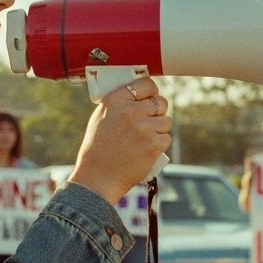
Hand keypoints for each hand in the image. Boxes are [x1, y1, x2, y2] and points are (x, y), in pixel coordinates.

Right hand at [68, 79, 170, 204]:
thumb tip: (140, 96)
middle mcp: (130, 111)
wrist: (97, 178)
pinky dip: (159, 145)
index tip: (151, 97)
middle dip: (157, 112)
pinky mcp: (153, 145)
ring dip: (159, 129)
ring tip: (144, 140)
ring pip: (166, 121)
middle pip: (160, 102)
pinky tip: (146, 150)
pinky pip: (166, 138)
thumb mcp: (100, 118)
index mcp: (115, 101)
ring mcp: (143, 128)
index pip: (146, 84)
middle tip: (149, 122)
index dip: (152, 91)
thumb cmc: (96, 150)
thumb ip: (119, 104)